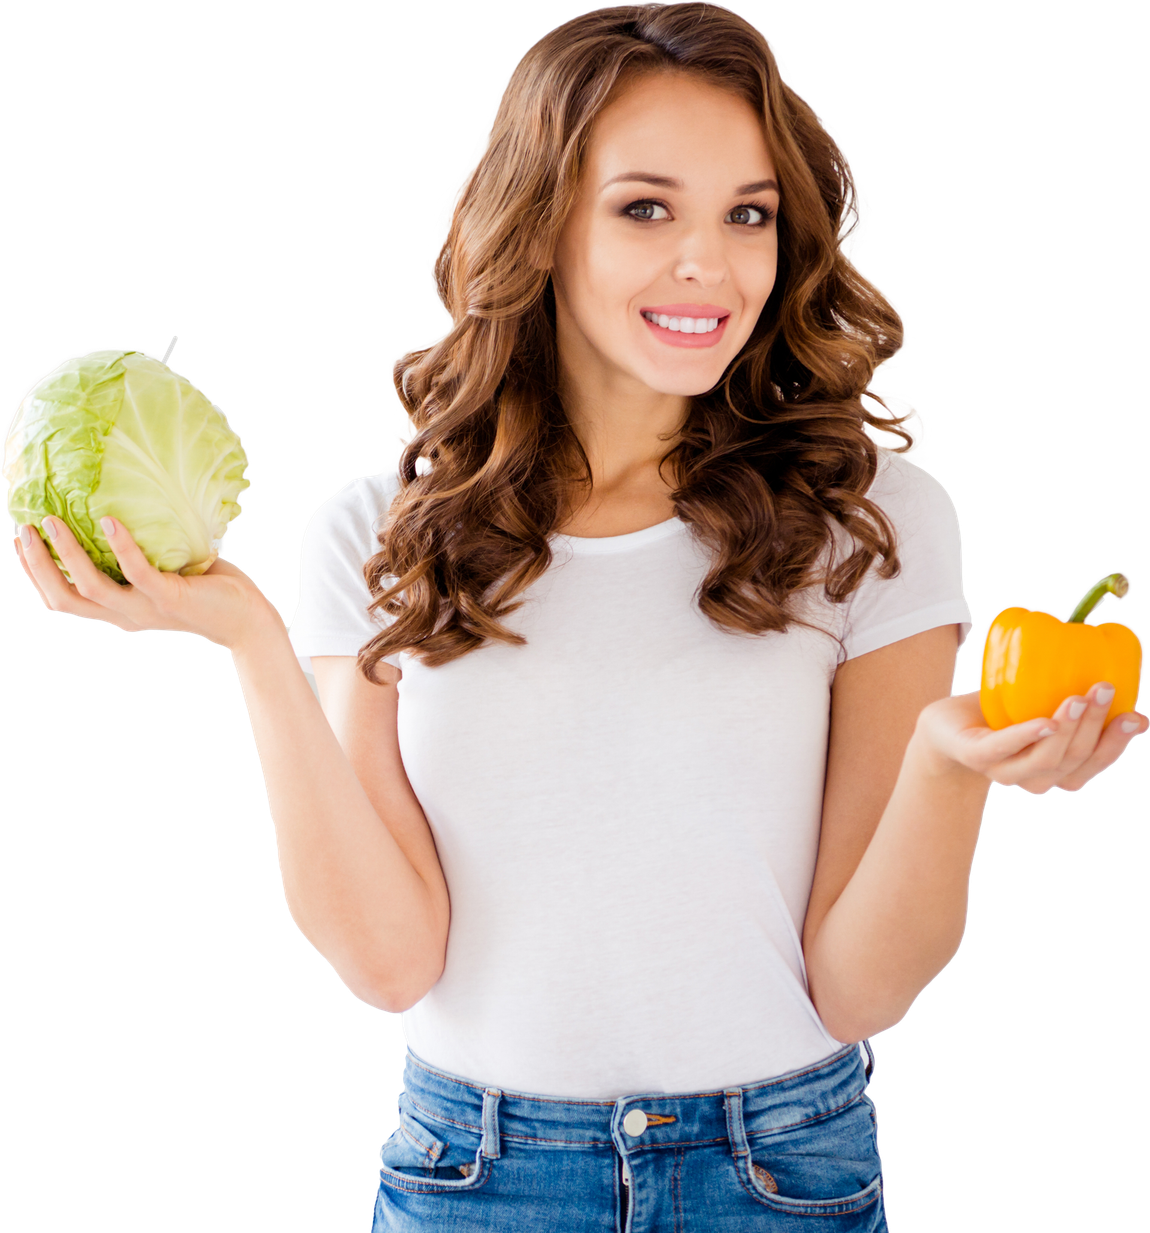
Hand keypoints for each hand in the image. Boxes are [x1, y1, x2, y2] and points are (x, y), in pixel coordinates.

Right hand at [13, 515, 283, 654]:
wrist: (247, 618)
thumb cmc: (208, 589)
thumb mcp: (163, 568)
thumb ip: (141, 546)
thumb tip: (119, 501)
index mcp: (118, 610)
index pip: (63, 598)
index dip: (35, 573)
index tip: (18, 540)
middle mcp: (125, 614)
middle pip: (63, 597)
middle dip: (37, 565)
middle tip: (23, 529)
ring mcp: (145, 609)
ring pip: (90, 586)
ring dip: (66, 553)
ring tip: (51, 519)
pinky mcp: (169, 598)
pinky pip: (136, 572)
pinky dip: (121, 546)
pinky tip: (110, 520)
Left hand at [914, 687, 1147, 795]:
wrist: (945, 724)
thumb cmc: (1002, 715)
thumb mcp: (1044, 707)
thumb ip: (1078, 706)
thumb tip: (1129, 698)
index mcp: (1056, 770)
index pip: (1094, 763)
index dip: (1117, 742)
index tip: (1137, 716)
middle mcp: (1034, 777)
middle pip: (1074, 759)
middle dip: (1094, 725)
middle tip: (1104, 688)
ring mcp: (1004, 770)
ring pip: (1045, 759)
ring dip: (1067, 729)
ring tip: (1077, 698)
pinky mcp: (976, 755)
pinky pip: (1004, 749)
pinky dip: (1027, 736)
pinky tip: (1045, 723)